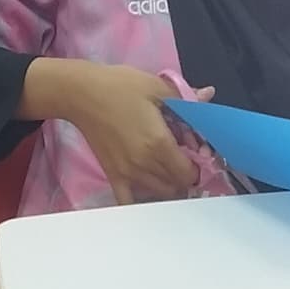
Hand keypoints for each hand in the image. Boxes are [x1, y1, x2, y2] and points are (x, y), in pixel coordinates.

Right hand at [56, 61, 208, 203]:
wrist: (81, 94)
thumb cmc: (118, 87)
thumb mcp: (156, 87)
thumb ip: (186, 99)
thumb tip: (209, 95)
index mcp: (159, 143)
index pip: (189, 173)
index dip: (198, 165)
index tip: (195, 152)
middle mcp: (145, 165)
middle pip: (177, 186)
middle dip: (185, 173)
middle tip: (182, 155)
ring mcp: (128, 174)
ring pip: (160, 194)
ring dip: (169, 184)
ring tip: (166, 166)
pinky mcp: (113, 176)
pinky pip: (129, 201)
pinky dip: (141, 200)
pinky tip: (147, 190)